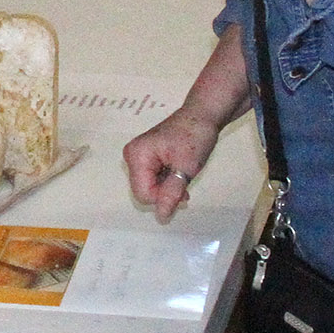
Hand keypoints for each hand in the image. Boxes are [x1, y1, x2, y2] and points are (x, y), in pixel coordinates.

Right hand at [125, 108, 222, 223]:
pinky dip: (166, 181)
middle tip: (185, 184)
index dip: (163, 197)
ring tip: (184, 176)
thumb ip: (171, 193)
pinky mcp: (145, 157)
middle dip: (164, 193)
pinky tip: (178, 172)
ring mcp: (137, 156)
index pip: (143, 194)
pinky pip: (151, 179)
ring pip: (148, 187)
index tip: (183, 190)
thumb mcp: (186, 167)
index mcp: (137, 155)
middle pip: (143, 191)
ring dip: (167, 188)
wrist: (202, 115)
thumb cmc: (195, 137)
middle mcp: (131, 155)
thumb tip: (161, 217)